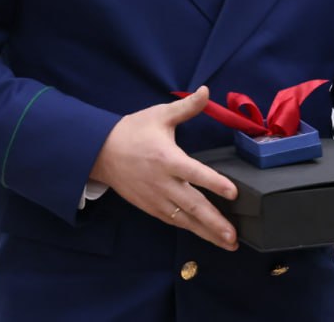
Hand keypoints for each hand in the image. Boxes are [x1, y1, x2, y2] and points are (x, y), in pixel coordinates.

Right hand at [90, 87, 240, 250]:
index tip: (233, 193)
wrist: (100, 152)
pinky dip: (191, 229)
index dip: (214, 183)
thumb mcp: (160, 115)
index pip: (194, 173)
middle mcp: (162, 182)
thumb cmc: (133, 131)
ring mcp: (155, 198)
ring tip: (228, 243)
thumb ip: (187, 107)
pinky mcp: (150, 207)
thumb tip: (207, 90)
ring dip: (206, 232)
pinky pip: (173, 220)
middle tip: (233, 236)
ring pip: (184, 219)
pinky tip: (206, 236)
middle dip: (214, 222)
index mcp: (167, 158)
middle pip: (192, 205)